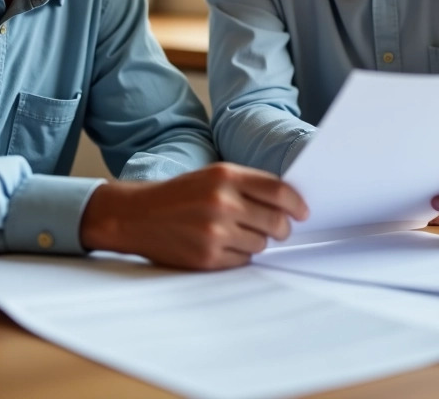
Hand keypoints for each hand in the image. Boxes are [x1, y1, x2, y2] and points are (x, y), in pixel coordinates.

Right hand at [79, 163, 308, 269]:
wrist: (135, 216)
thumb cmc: (178, 195)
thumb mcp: (211, 176)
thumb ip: (247, 185)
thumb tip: (288, 203)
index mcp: (225, 176)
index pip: (279, 192)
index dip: (297, 204)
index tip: (302, 211)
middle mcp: (222, 202)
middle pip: (276, 222)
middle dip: (281, 228)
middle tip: (276, 228)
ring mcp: (215, 232)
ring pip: (262, 244)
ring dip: (257, 241)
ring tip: (235, 233)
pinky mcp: (208, 257)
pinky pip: (243, 261)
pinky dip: (239, 255)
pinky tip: (222, 245)